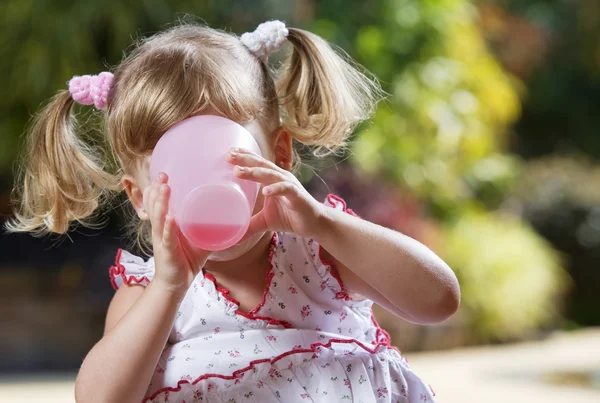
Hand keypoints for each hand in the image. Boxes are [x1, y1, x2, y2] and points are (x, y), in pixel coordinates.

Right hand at [142, 173, 210, 295]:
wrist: (176, 284)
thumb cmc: (187, 259)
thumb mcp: (199, 239)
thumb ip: (212, 228)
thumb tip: (233, 218)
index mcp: (166, 224)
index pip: (156, 202)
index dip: (157, 188)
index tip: (163, 174)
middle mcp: (160, 229)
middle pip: (153, 206)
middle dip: (157, 190)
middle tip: (163, 176)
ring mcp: (162, 240)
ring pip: (158, 218)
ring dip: (161, 203)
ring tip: (166, 188)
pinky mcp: (168, 252)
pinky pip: (167, 238)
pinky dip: (169, 228)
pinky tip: (171, 218)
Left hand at [227, 148, 324, 238]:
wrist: (314, 224)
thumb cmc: (289, 217)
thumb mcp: (265, 221)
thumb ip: (249, 226)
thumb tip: (232, 240)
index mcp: (272, 178)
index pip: (256, 163)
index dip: (244, 155)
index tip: (228, 151)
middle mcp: (280, 177)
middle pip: (261, 164)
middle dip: (244, 159)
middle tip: (228, 156)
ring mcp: (289, 185)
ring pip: (270, 174)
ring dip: (254, 172)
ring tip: (239, 172)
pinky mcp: (297, 196)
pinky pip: (286, 189)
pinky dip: (276, 189)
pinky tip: (265, 191)